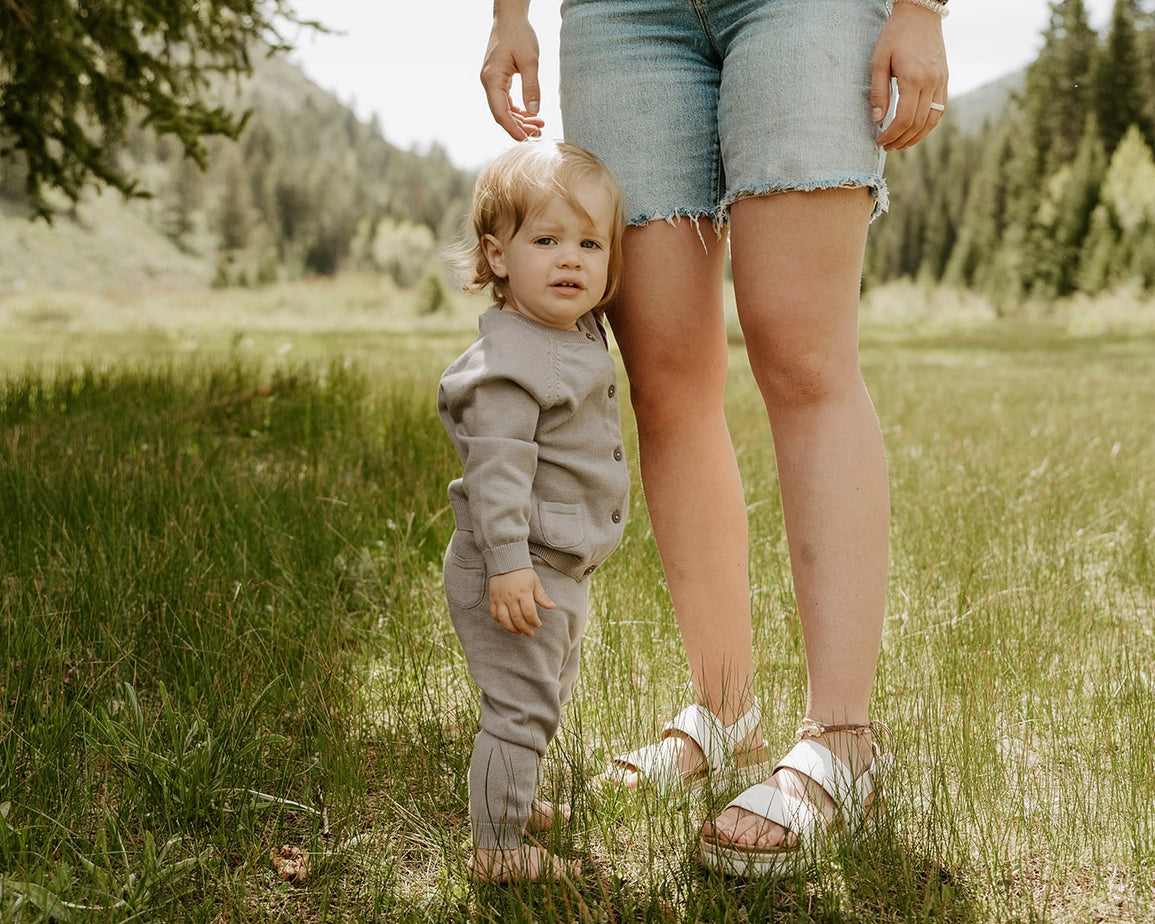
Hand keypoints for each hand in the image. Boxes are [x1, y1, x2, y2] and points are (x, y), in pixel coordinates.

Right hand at [481, 1, 545, 141]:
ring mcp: (491, 81)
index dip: (513, 129)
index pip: (501, 113)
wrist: (510, 17)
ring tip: (539, 125)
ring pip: (504, 109)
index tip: (527, 141)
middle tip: (538, 133)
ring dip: (520, 119)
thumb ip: (532, 87)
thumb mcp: (530, 61)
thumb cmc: (519, 34)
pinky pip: (506, 101)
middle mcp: (488, 82)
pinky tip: (531, 114)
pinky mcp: (497, 79)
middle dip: (519, 127)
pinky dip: (518, 110)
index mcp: (492, 79)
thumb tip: (534, 111)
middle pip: (501, 114)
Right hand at [488, 568, 554, 635]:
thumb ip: (542, 596)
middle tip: (529, 633)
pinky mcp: (493, 598)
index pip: (529, 613)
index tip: (538, 624)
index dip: (534, 621)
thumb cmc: (523, 572)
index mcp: (523, 593)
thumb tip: (552, 606)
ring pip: (504, 619)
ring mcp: (500, 598)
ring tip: (518, 632)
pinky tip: (507, 623)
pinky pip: (494, 614)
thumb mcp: (535, 582)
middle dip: (525, 629)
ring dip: (512, 628)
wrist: (506, 560)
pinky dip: (500, 621)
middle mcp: (511, 597)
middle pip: (517, 619)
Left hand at [871, 1, 948, 150]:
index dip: (891, 135)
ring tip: (901, 143)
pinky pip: (940, 109)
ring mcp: (941, 81)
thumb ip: (879, 91)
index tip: (879, 141)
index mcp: (913, 79)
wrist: (921, 13)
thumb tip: (878, 119)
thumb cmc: (895, 35)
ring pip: (933, 120)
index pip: (904, 119)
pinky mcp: (945, 79)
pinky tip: (916, 129)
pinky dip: (929, 124)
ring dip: (917, 137)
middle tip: (887, 147)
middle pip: (918, 124)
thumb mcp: (879, 60)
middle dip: (902, 140)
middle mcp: (931, 82)